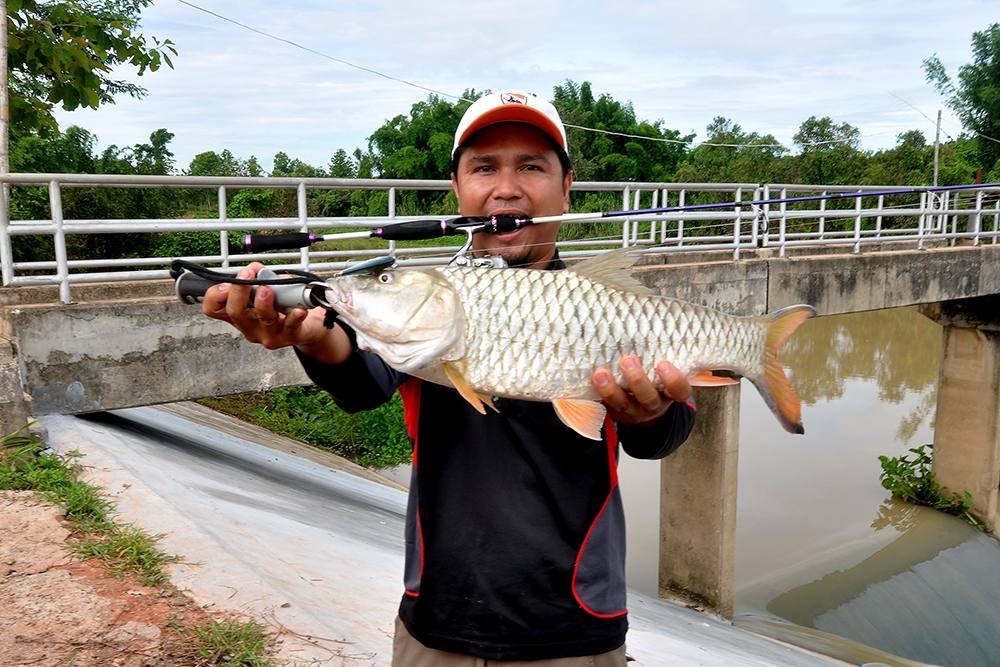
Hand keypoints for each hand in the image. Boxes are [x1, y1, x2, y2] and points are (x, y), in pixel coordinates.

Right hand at [201, 262, 349, 363]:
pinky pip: (291, 325)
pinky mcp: (290, 336)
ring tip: (267, 289)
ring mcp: (269, 333)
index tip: (225, 282)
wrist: (307, 326)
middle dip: (239, 291)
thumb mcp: (267, 287)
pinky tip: (297, 309)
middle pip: (235, 312)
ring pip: (262, 318)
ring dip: (263, 302)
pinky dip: (294, 315)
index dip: (214, 296)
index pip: (213, 308)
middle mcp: (250, 325)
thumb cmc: (282, 306)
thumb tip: (255, 269)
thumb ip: (259, 275)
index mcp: (239, 313)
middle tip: (247, 275)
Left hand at [592, 357, 690, 425]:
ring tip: (600, 373)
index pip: (679, 390)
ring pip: (623, 403)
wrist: (642, 408)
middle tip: (628, 360)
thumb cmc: (654, 376)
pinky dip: (597, 392)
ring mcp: (632, 410)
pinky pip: (604, 405)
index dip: (673, 380)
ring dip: (611, 389)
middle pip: (648, 397)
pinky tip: (590, 379)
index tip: (663, 363)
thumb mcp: (662, 368)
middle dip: (637, 380)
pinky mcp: (613, 411)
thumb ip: (659, 352)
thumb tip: (649, 313)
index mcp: (669, 392)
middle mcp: (653, 403)